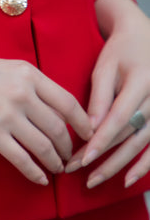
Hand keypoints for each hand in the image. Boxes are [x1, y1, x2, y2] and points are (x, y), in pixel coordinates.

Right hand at [0, 51, 92, 185]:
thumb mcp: (2, 68)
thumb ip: (27, 84)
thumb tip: (50, 108)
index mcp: (27, 74)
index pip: (69, 102)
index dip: (83, 124)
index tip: (88, 136)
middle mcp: (22, 92)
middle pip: (59, 128)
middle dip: (68, 148)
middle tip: (70, 158)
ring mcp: (6, 113)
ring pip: (44, 146)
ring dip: (54, 162)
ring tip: (56, 169)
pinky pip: (22, 159)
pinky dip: (35, 172)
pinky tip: (39, 178)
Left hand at [64, 13, 149, 189]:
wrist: (144, 39)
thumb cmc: (120, 52)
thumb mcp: (105, 68)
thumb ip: (98, 98)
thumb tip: (88, 129)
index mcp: (142, 83)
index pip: (119, 118)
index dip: (101, 140)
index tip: (82, 158)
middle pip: (129, 135)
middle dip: (103, 157)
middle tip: (77, 171)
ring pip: (142, 145)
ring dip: (119, 166)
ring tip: (95, 180)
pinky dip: (144, 166)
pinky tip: (127, 179)